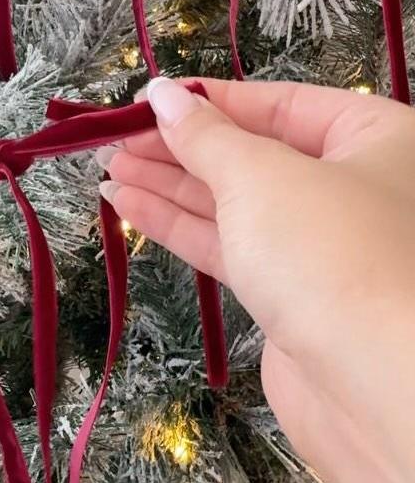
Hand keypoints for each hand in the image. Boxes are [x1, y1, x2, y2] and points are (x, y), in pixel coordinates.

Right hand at [98, 77, 414, 482]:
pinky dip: (179, 225)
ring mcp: (321, 246)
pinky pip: (230, 246)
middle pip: (252, 154)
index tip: (146, 101)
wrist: (374, 389)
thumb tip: (161, 93)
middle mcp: (354, 187)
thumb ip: (205, 136)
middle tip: (113, 141)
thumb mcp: (262, 176)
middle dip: (180, 147)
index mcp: (375, 139)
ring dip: (169, 186)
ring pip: (234, 203)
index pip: (281, 103)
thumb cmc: (330, 253)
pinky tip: (127, 206)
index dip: (210, 100)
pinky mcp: (291, 296)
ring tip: (108, 170)